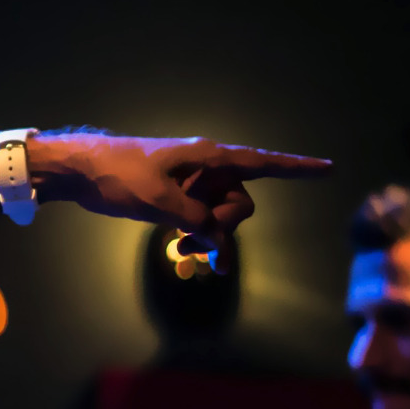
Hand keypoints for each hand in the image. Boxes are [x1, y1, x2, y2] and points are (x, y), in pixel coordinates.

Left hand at [29, 134, 331, 271]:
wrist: (81, 170)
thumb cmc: (118, 175)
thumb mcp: (159, 200)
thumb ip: (196, 219)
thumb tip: (218, 238)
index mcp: (208, 158)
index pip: (263, 163)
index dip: (297, 168)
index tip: (329, 168)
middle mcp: (206, 167)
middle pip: (239, 203)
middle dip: (224, 227)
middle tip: (193, 245)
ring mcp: (191, 181)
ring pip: (219, 214)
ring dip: (208, 236)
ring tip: (182, 250)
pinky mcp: (176, 194)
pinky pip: (201, 216)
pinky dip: (197, 233)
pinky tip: (183, 248)